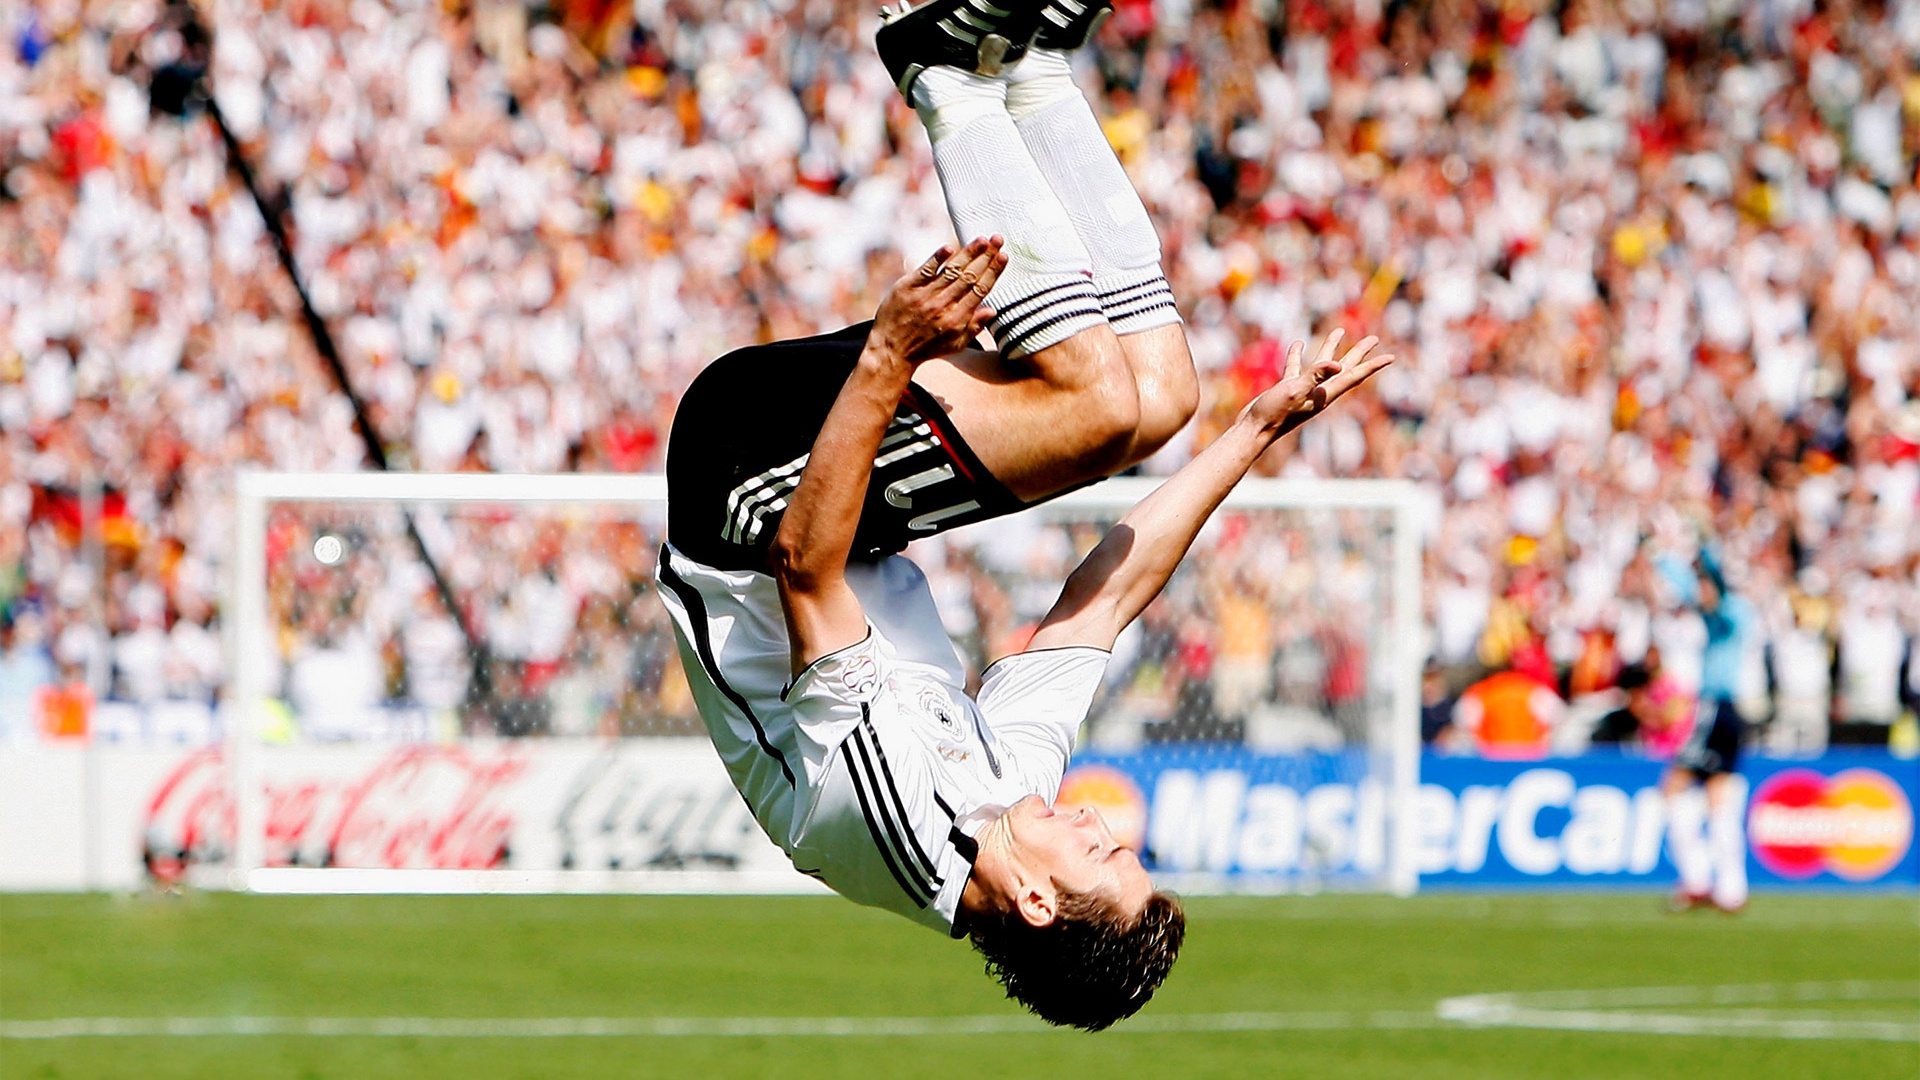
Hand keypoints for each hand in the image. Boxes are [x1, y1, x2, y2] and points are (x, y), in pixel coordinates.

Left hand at [866, 237, 1008, 366]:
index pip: (980, 290)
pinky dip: (938, 258)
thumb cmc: (926, 348)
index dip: (993, 272)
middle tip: (998, 239)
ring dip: (968, 253)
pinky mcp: (906, 288)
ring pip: (951, 270)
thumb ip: (974, 327)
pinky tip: (950, 247)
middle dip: (986, 257)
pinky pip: (925, 270)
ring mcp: (924, 296)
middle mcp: (942, 306)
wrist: (891, 351)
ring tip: (982, 239)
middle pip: (969, 277)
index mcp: (957, 319)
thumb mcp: (955, 345)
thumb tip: (993, 310)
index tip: (1003, 256)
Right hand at [1241, 328, 1392, 438]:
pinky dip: (1298, 355)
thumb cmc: (1274, 413)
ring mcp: (1303, 390)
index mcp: (1324, 393)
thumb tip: (1338, 364)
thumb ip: (1315, 375)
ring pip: (1322, 365)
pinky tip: (1298, 344)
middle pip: (1345, 368)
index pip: (1354, 376)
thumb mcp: (1295, 390)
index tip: (1390, 357)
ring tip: (1338, 331)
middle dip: (1359, 353)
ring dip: (1331, 348)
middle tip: (1374, 339)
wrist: (1252, 430)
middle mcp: (1318, 392)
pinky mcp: (1288, 389)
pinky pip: (1297, 367)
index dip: (1372, 366)